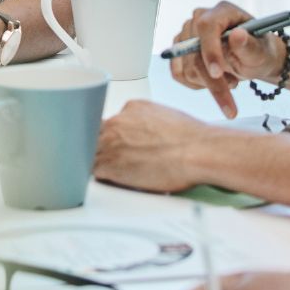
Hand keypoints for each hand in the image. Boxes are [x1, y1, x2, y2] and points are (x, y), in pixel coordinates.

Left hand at [92, 99, 213, 192]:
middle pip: (96, 134)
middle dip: (103, 147)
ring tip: (116, 172)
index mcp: (131, 108)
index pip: (111, 121)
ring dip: (99, 162)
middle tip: (116, 159)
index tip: (119, 145)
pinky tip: (112, 181)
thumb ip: (146, 122)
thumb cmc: (191, 139)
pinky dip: (102, 178)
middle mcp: (116, 122)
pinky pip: (93, 172)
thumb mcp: (165, 116)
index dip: (114, 136)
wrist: (198, 151)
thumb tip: (146, 133)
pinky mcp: (109, 165)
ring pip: (91, 152)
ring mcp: (109, 143)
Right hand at [169, 1, 286, 118]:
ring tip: (229, 80)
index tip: (217, 73)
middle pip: (194, 52)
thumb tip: (238, 35)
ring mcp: (186, 33)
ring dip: (209, 83)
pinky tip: (214, 81)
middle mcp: (200, 18)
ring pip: (187, 68)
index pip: (206, 26)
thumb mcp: (260, 52)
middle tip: (232, 97)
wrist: (252, 59)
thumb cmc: (258, 52)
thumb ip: (249, 45)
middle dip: (213, 80)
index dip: (209, 50)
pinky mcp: (178, 50)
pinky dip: (197, 84)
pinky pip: (179, 74)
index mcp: (223, 11)